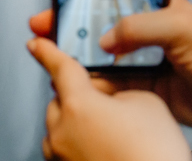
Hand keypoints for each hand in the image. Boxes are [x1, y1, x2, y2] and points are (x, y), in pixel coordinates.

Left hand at [27, 38, 190, 160]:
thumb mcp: (146, 102)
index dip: (47, 51)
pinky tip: (105, 147)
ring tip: (107, 130)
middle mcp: (62, 132)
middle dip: (75, 96)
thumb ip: (118, 89)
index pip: (59, 67)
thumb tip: (108, 96)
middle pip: (59, 100)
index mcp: (78, 105)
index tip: (37, 43)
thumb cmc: (154, 155)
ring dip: (75, 123)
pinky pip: (65, 150)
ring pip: (59, 128)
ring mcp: (63, 157)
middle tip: (103, 101)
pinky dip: (79, 144)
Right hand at [29, 0, 191, 132]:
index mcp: (156, 2)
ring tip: (48, 47)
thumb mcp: (177, 25)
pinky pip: (109, 81)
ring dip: (75, 50)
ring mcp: (143, 57)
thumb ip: (137, 27)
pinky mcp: (142, 85)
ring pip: (99, 51)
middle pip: (99, 19)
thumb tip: (105, 38)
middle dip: (70, 18)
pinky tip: (75, 77)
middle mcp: (147, 27)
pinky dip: (91, 80)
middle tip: (44, 20)